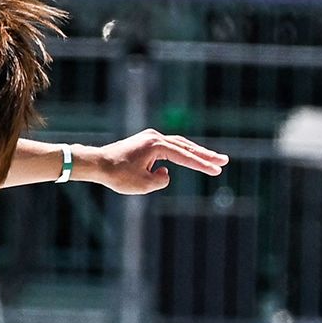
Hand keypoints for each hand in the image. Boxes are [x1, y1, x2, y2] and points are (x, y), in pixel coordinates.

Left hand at [85, 130, 227, 195]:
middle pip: (186, 146)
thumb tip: (166, 172)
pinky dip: (180, 153)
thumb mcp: (143, 185)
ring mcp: (150, 137)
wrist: (97, 163)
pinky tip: (189, 159)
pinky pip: (168, 147)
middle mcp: (155, 137)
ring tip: (212, 160)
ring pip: (179, 145)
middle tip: (224, 161)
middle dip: (205, 155)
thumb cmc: (117, 175)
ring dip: (195, 152)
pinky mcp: (146, 142)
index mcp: (156, 145)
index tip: (217, 170)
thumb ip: (161, 180)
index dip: (202, 164)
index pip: (185, 156)